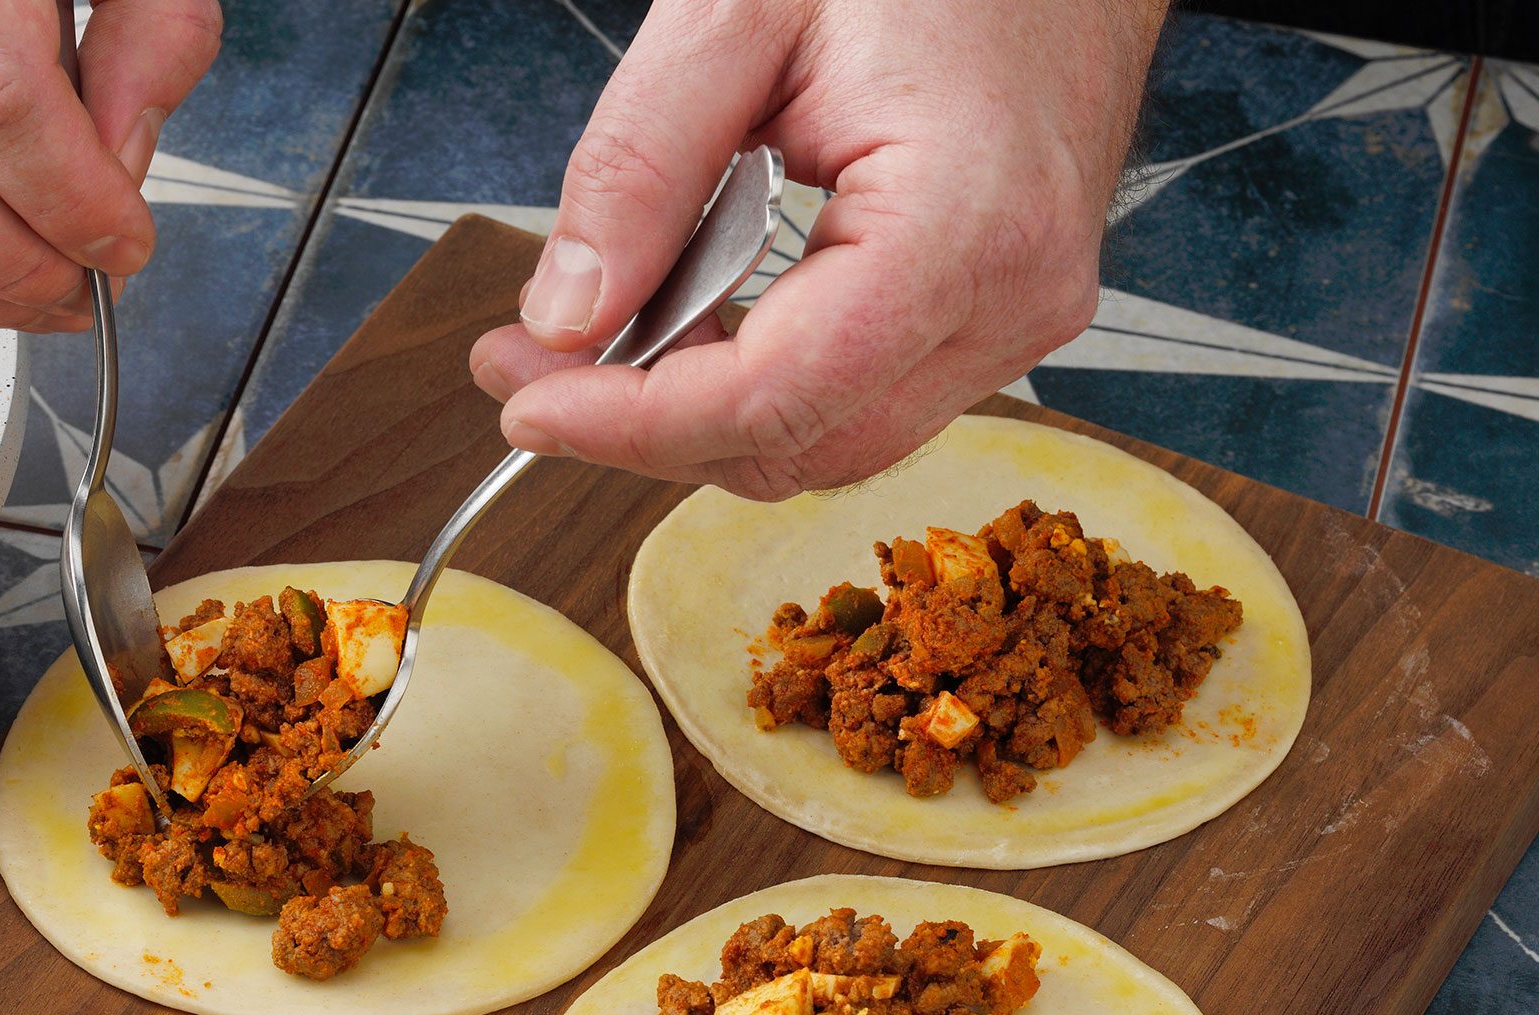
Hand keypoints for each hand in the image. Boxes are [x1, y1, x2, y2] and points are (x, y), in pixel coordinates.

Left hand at [470, 0, 1166, 498]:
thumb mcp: (736, 16)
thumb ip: (638, 169)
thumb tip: (567, 317)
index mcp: (963, 225)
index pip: (773, 399)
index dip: (633, 423)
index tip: (529, 403)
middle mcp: (1009, 300)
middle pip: (795, 447)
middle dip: (644, 428)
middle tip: (526, 367)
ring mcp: (1013, 321)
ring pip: (823, 444)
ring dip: (693, 414)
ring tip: (592, 341)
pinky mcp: (994, 319)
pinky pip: (856, 400)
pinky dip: (754, 383)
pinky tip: (686, 323)